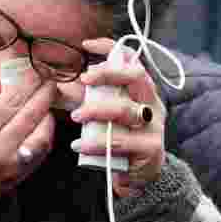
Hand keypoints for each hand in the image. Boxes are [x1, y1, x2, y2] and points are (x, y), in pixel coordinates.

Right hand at [0, 75, 55, 214]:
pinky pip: (40, 153)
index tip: (35, 72)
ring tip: (47, 105)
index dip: (27, 84)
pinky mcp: (18, 178)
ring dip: (48, 117)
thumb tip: (16, 93)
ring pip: (42, 136)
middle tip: (50, 82)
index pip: (10, 102)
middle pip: (30, 115)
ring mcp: (11, 167)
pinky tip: (43, 126)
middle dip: (43, 95)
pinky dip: (45, 136)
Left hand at [68, 38, 166, 197]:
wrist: (141, 175)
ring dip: (96, 110)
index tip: (87, 46)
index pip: (132, 61)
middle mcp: (152, 103)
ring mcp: (154, 125)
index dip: (111, 49)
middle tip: (84, 78)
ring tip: (76, 116)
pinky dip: (96, 143)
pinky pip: (120, 141)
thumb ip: (94, 98)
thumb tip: (66, 83)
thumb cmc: (122, 138)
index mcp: (143, 91)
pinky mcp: (150, 148)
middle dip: (108, 73)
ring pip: (125, 110)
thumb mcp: (109, 115)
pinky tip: (78, 145)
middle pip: (135, 77)